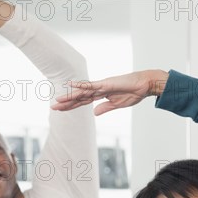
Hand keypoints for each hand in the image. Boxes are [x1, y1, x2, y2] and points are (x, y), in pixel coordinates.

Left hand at [52, 70, 169, 115]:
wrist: (145, 86)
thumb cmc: (134, 93)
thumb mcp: (117, 105)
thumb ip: (105, 108)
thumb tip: (94, 113)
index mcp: (102, 96)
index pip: (83, 102)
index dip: (72, 106)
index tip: (61, 110)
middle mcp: (99, 90)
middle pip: (79, 97)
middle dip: (66, 102)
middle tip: (53, 107)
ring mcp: (101, 86)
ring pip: (82, 92)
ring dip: (69, 96)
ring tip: (57, 101)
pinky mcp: (106, 84)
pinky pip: (91, 85)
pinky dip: (81, 85)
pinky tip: (71, 85)